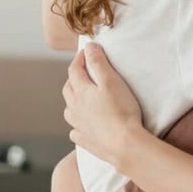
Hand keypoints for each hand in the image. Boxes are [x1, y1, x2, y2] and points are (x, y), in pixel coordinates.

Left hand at [63, 43, 143, 167]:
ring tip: (82, 95)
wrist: (124, 143)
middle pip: (68, 88)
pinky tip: (84, 123)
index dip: (79, 58)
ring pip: (69, 109)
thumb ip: (99, 63)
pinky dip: (77, 123)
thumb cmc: (121, 110)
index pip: (74, 70)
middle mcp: (75, 108)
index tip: (86, 51)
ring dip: (73, 99)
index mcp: (81, 92)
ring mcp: (78, 125)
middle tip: (84, 70)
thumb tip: (89, 47)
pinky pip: (75, 129)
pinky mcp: (85, 139)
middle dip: (74, 76)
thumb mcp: (112, 81)